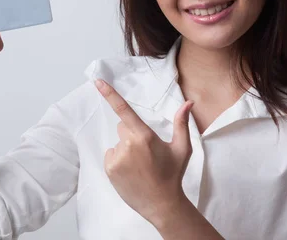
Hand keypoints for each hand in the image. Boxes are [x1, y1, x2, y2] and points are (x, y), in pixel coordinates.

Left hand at [95, 79, 194, 224]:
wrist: (162, 204)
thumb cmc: (172, 174)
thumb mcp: (182, 148)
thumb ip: (182, 124)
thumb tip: (188, 103)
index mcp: (144, 136)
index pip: (124, 110)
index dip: (110, 94)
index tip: (97, 82)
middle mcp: (128, 145)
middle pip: (123, 127)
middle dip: (131, 134)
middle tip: (145, 152)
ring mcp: (117, 157)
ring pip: (117, 142)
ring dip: (125, 149)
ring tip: (139, 165)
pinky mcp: (109, 169)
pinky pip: (110, 155)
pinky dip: (118, 160)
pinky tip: (130, 172)